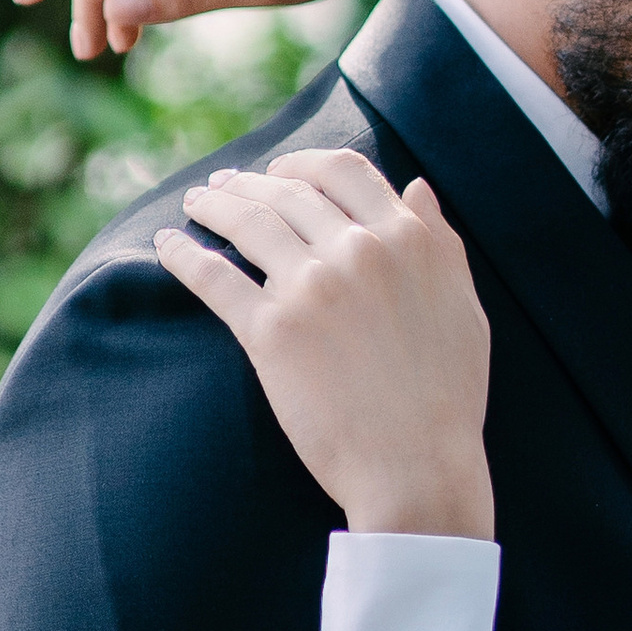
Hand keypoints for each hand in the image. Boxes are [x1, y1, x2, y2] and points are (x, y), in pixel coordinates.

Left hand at [155, 148, 495, 538]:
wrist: (416, 466)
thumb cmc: (448, 395)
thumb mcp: (464, 306)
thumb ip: (440, 241)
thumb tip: (416, 187)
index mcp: (407, 239)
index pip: (345, 172)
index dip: (306, 164)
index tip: (283, 171)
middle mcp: (358, 250)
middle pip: (289, 191)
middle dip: (251, 182)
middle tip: (226, 185)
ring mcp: (311, 288)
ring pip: (249, 221)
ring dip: (216, 204)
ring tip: (197, 202)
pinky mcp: (270, 332)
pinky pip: (214, 277)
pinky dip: (184, 255)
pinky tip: (167, 245)